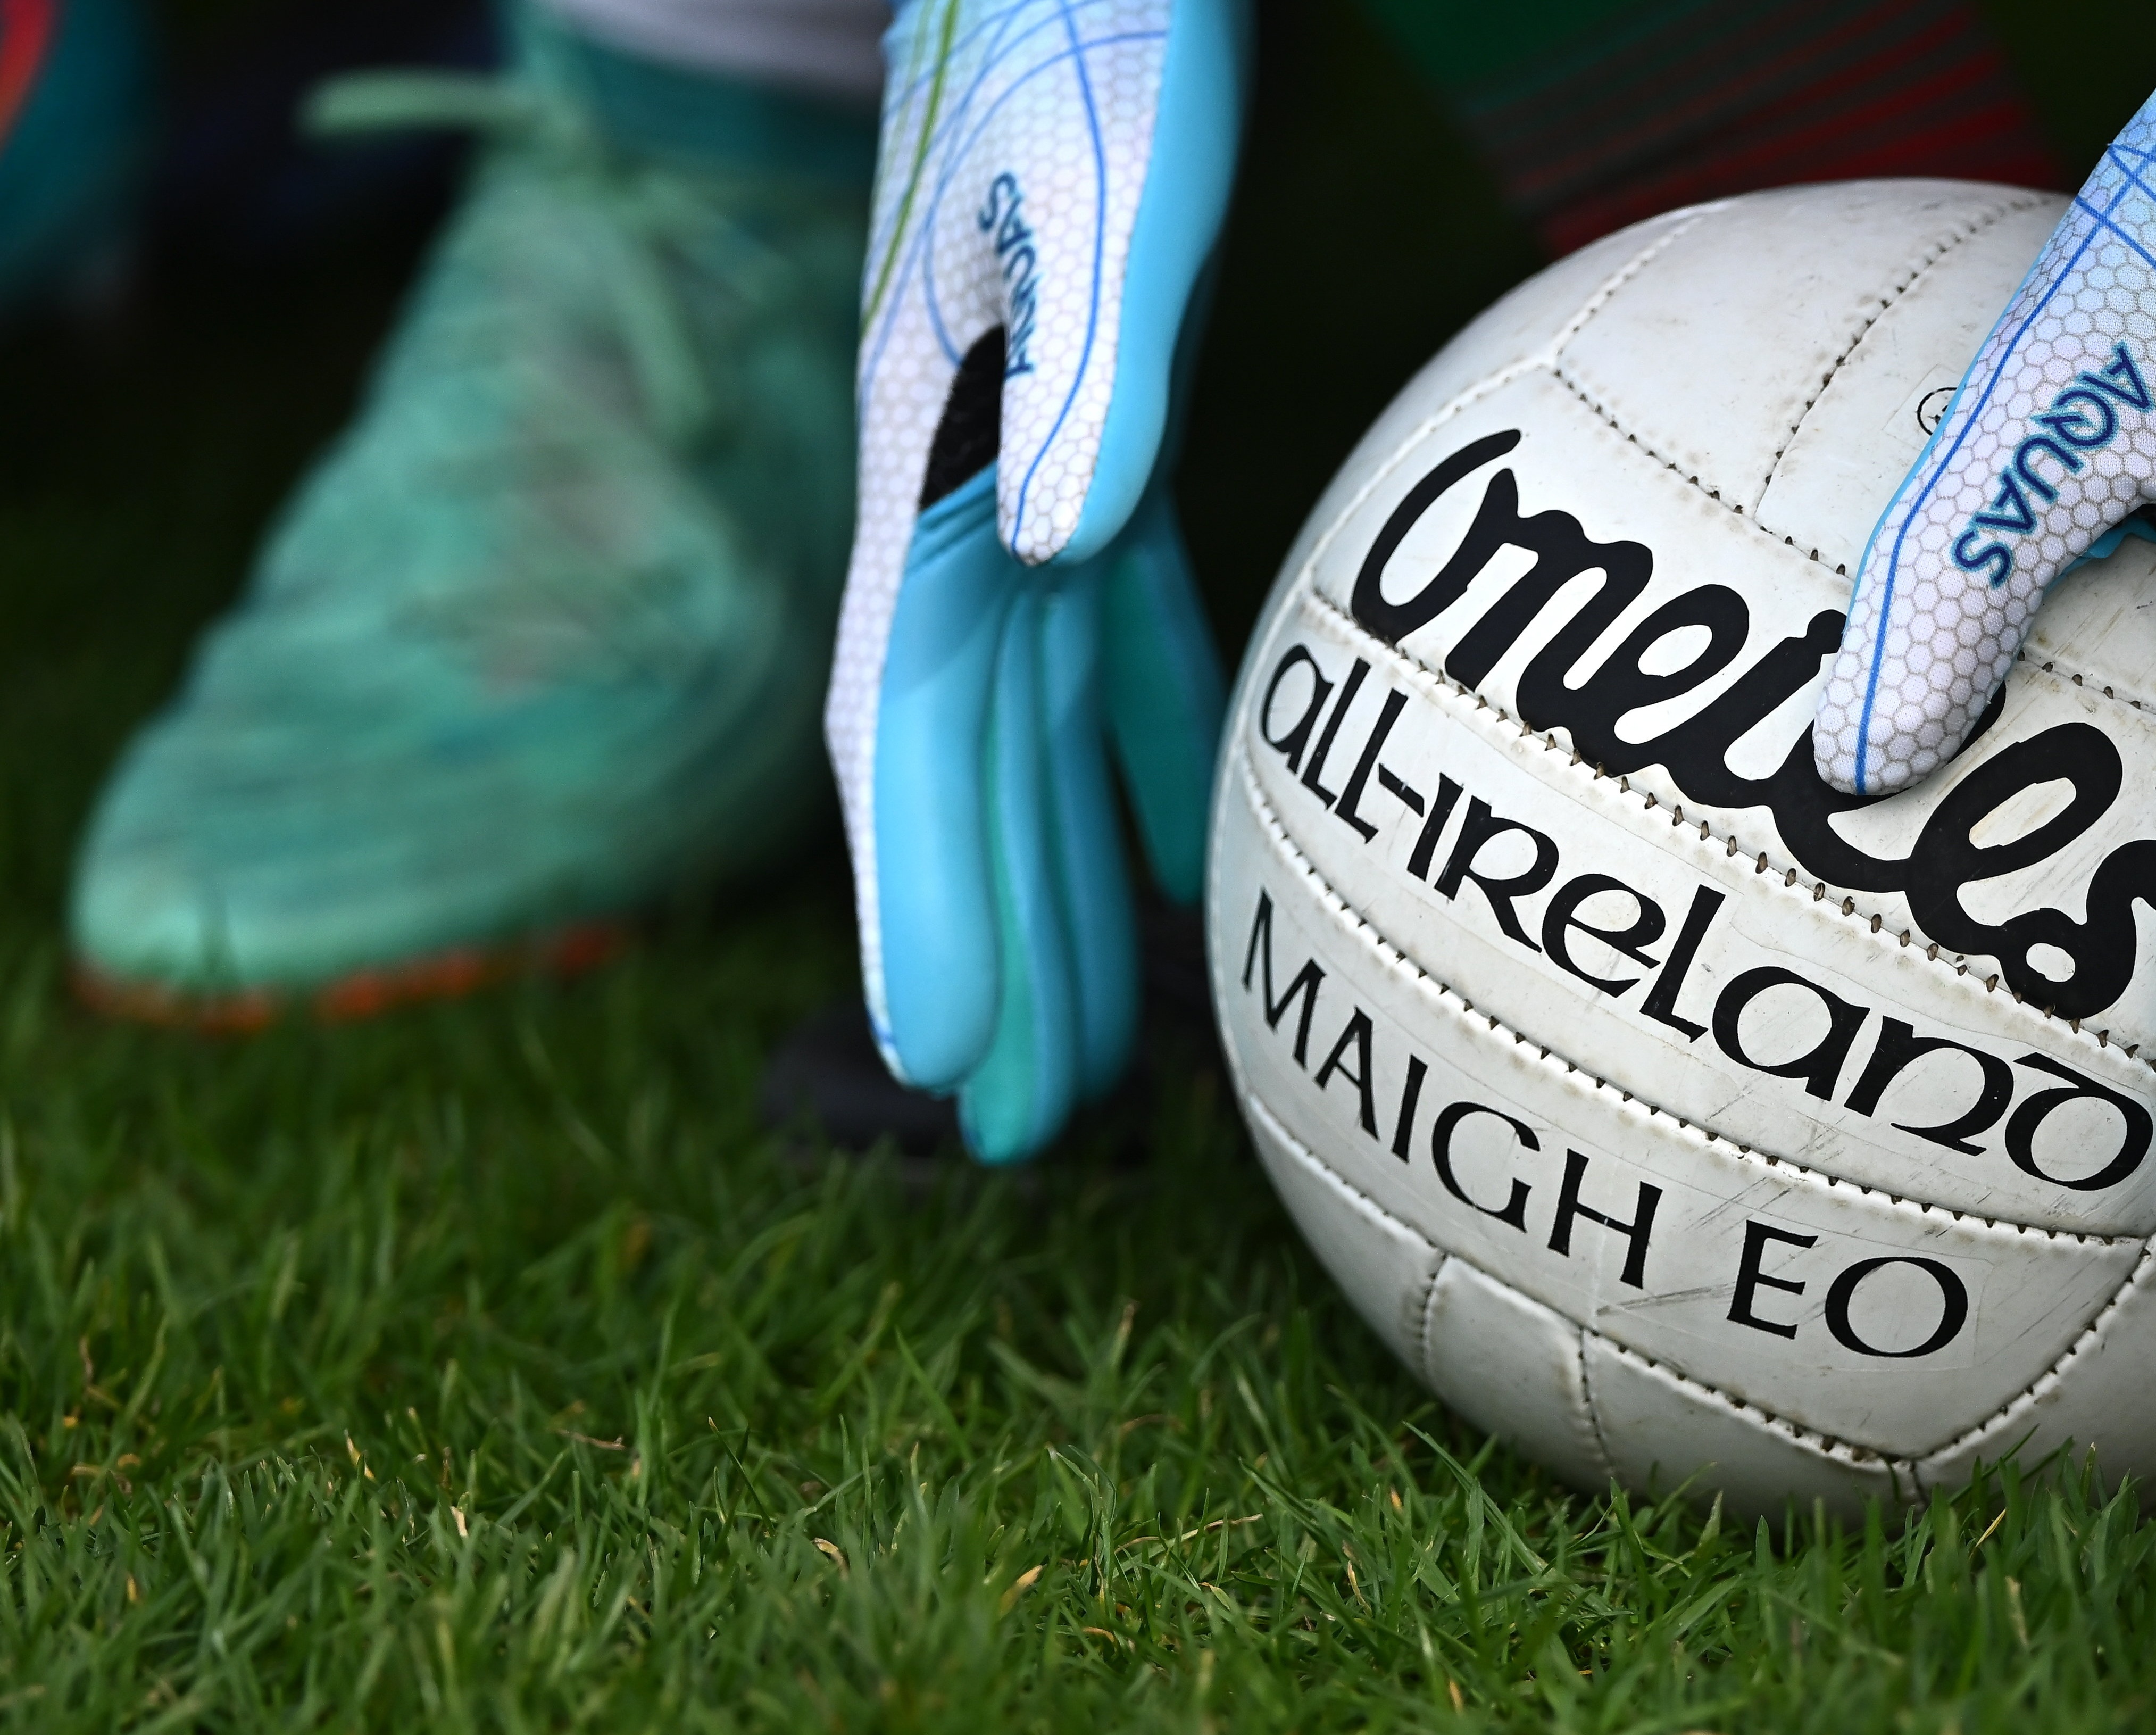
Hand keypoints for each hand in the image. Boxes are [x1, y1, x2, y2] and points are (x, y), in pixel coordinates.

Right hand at [825, 0, 1245, 1159]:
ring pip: (1035, 719)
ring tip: (1082, 1044)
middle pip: (965, 757)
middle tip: (1009, 1129)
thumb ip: (1087, 357)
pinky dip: (1137, 743)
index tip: (939, 1053)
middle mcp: (961, 482)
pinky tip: (1171, 843)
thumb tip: (1066, 543)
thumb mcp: (1099, 171)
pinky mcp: (1105, 431)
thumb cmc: (1090, 9)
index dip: (922, 890)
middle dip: (983, 939)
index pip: (912, 715)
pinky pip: (1119, 631)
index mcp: (929, 444)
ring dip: (1054, 875)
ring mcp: (1027, 465)